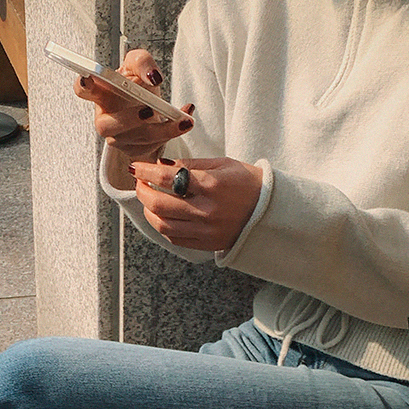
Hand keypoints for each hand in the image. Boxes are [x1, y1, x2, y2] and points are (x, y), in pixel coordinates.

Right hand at [75, 48, 193, 161]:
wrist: (152, 107)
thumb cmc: (138, 86)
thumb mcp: (139, 65)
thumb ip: (143, 62)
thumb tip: (152, 76)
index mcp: (101, 93)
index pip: (82, 90)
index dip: (83, 86)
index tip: (89, 78)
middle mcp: (105, 118)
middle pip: (106, 125)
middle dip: (128, 119)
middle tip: (149, 110)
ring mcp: (118, 137)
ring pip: (135, 139)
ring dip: (161, 130)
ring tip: (182, 120)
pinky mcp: (134, 149)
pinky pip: (152, 146)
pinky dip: (172, 133)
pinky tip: (185, 121)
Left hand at [126, 152, 262, 253]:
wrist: (272, 211)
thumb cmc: (248, 182)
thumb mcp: (223, 163)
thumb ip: (191, 163)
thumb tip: (162, 165)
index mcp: (211, 185)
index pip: (167, 178)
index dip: (146, 172)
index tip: (136, 167)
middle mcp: (206, 210)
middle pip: (159, 205)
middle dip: (142, 192)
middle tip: (139, 182)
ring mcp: (206, 231)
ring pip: (162, 225)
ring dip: (149, 210)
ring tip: (148, 198)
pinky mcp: (207, 244)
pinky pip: (174, 238)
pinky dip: (162, 226)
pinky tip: (162, 215)